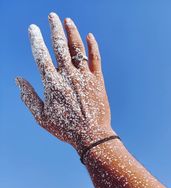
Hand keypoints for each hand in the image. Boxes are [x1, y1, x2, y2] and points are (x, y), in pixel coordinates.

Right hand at [16, 12, 114, 153]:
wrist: (91, 136)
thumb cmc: (65, 129)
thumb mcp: (41, 117)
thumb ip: (28, 97)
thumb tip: (18, 80)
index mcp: (53, 84)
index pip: (41, 56)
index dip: (36, 40)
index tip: (33, 28)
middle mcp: (68, 76)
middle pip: (60, 46)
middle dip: (55, 28)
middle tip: (52, 15)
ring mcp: (84, 77)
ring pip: (78, 49)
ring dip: (72, 32)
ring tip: (68, 20)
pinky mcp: (98, 81)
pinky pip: (96, 59)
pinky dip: (93, 47)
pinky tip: (90, 36)